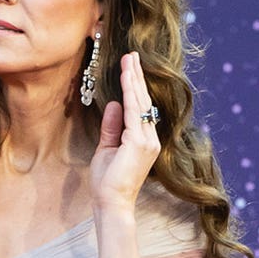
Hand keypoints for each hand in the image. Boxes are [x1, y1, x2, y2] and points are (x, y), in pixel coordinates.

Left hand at [90, 52, 161, 212]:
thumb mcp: (107, 148)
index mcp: (144, 140)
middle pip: (144, 101)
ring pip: (140, 103)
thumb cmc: (107, 181)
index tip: (130, 67)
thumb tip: (115, 104)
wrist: (111, 202)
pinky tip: (126, 79)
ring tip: (129, 60)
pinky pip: (134, 112)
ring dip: (133, 80)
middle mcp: (151, 138)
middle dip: (136, 77)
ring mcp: (148, 140)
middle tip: (132, 55)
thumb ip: (112, 126)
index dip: (135, 87)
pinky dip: (129, 93)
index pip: (141, 108)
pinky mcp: (139, 142)